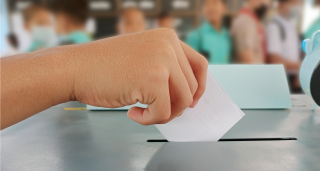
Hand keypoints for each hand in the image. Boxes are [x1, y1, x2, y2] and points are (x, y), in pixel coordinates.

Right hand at [66, 29, 207, 124]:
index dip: (199, 87)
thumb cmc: (102, 66)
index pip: (199, 64)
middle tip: (156, 109)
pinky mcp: (153, 81)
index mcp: (167, 38)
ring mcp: (162, 61)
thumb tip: (184, 93)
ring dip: (164, 113)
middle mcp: (168, 46)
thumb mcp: (142, 56)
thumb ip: (165, 67)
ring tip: (144, 110)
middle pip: (191, 87)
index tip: (192, 100)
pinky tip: (133, 112)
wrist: (74, 68)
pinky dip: (150, 119)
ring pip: (183, 102)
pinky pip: (164, 112)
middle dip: (176, 105)